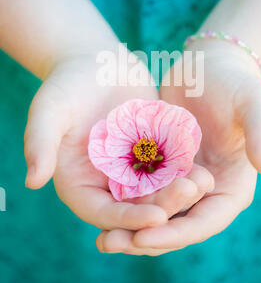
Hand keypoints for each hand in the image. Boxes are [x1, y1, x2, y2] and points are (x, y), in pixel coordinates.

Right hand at [24, 49, 212, 232]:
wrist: (96, 61)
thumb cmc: (67, 84)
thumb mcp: (51, 109)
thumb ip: (40, 142)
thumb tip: (32, 181)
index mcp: (80, 184)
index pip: (103, 213)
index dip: (129, 220)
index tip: (156, 218)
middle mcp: (107, 183)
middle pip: (136, 206)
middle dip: (163, 204)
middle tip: (190, 194)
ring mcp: (132, 170)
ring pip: (158, 189)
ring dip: (180, 191)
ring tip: (203, 182)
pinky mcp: (153, 153)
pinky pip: (171, 167)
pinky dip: (186, 170)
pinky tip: (205, 165)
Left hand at [97, 40, 260, 253]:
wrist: (208, 65)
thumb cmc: (237, 83)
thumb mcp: (255, 103)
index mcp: (231, 187)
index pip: (205, 221)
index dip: (176, 234)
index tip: (145, 238)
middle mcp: (205, 192)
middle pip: (176, 225)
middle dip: (145, 238)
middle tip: (111, 244)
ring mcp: (180, 180)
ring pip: (155, 213)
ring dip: (130, 228)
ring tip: (101, 239)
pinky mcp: (160, 167)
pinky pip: (140, 190)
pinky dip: (123, 202)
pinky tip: (99, 208)